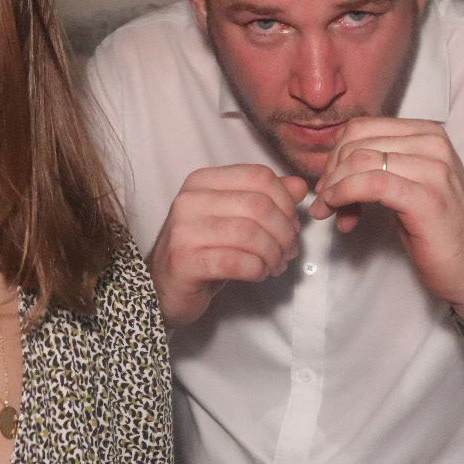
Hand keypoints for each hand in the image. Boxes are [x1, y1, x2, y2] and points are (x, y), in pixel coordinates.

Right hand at [149, 164, 309, 327]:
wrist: (164, 288)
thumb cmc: (204, 251)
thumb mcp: (235, 219)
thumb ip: (267, 199)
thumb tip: (299, 187)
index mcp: (202, 181)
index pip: (259, 176)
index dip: (286, 202)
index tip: (291, 225)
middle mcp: (189, 200)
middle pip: (259, 205)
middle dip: (284, 232)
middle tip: (288, 251)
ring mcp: (182, 230)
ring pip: (250, 234)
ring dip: (273, 254)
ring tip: (275, 265)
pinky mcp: (183, 261)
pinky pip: (235, 261)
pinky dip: (256, 269)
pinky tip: (257, 274)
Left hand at [308, 117, 463, 322]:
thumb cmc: (438, 232)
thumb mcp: (408, 186)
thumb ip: (379, 166)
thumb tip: (333, 166)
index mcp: (428, 134)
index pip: (362, 127)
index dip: (335, 156)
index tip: (328, 186)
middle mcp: (433, 143)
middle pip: (356, 142)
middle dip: (330, 173)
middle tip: (325, 203)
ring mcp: (433, 169)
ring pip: (360, 160)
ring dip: (333, 188)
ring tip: (331, 213)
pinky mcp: (426, 197)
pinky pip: (371, 183)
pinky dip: (345, 194)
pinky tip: (339, 211)